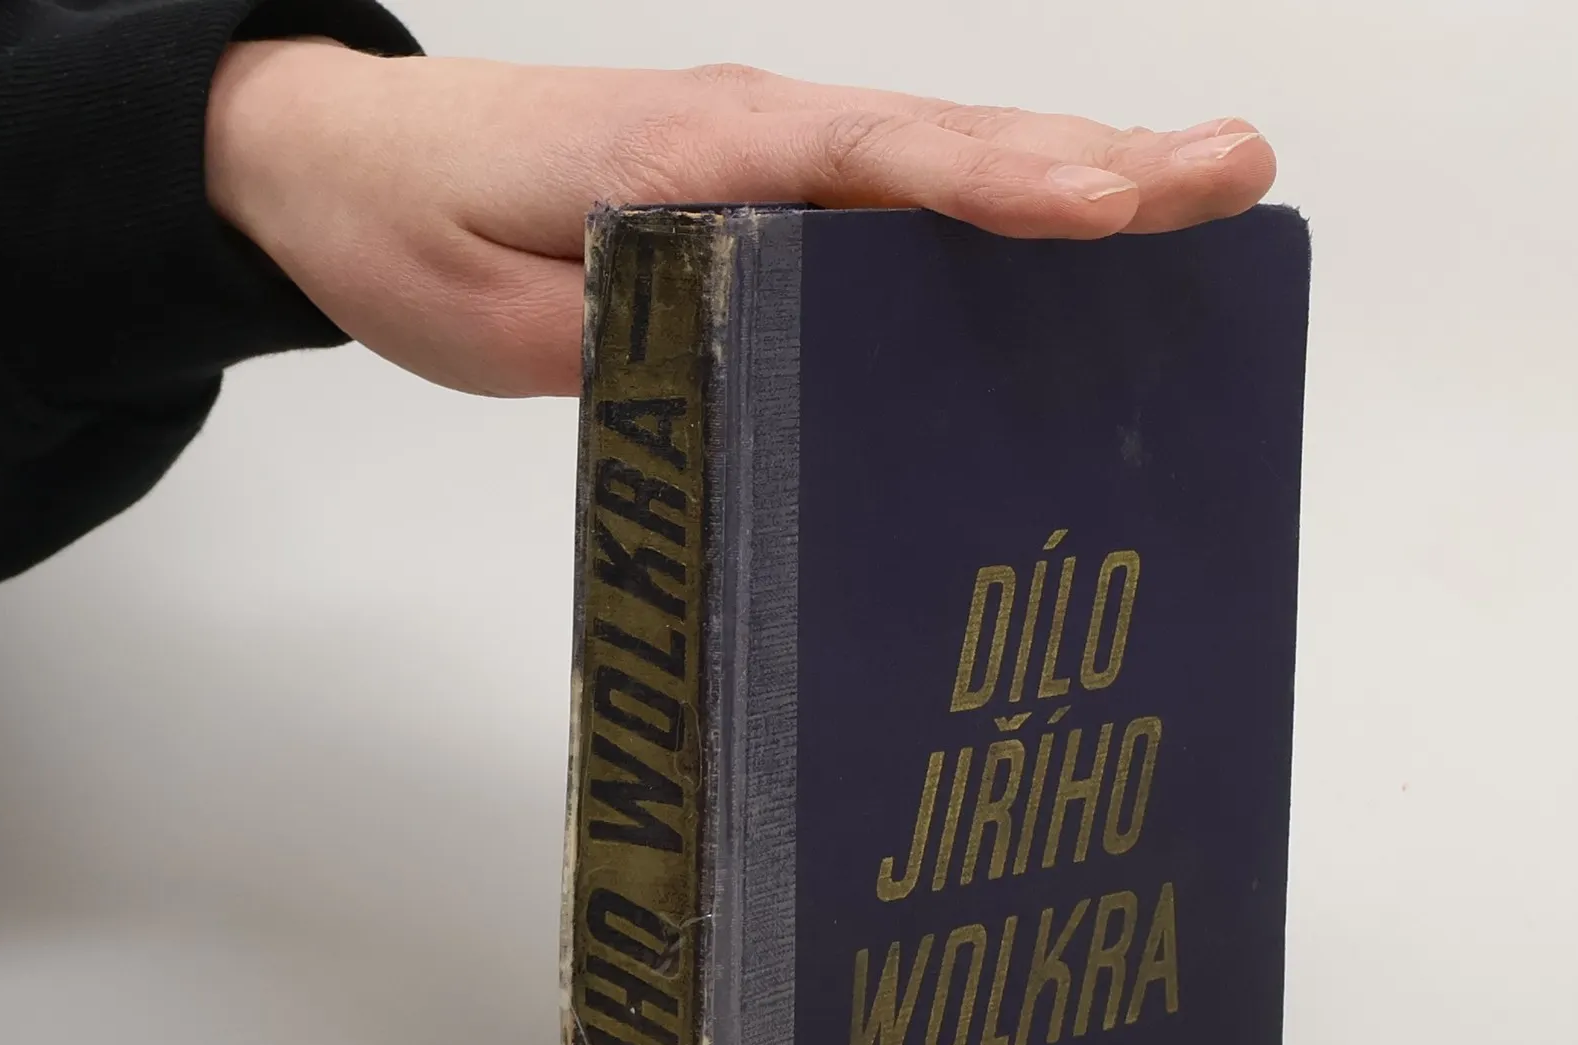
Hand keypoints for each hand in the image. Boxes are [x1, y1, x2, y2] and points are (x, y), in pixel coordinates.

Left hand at [205, 47, 1276, 398]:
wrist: (341, 157)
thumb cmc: (413, 231)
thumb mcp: (504, 317)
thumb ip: (639, 337)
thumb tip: (764, 374)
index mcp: (700, 155)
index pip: (875, 164)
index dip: (996, 187)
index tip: (1104, 211)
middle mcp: (759, 136)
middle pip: (953, 142)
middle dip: (1102, 163)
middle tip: (1236, 174)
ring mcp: (771, 153)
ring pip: (948, 157)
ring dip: (1083, 170)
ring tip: (1207, 189)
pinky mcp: (767, 184)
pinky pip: (906, 190)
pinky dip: (1007, 198)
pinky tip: (1078, 231)